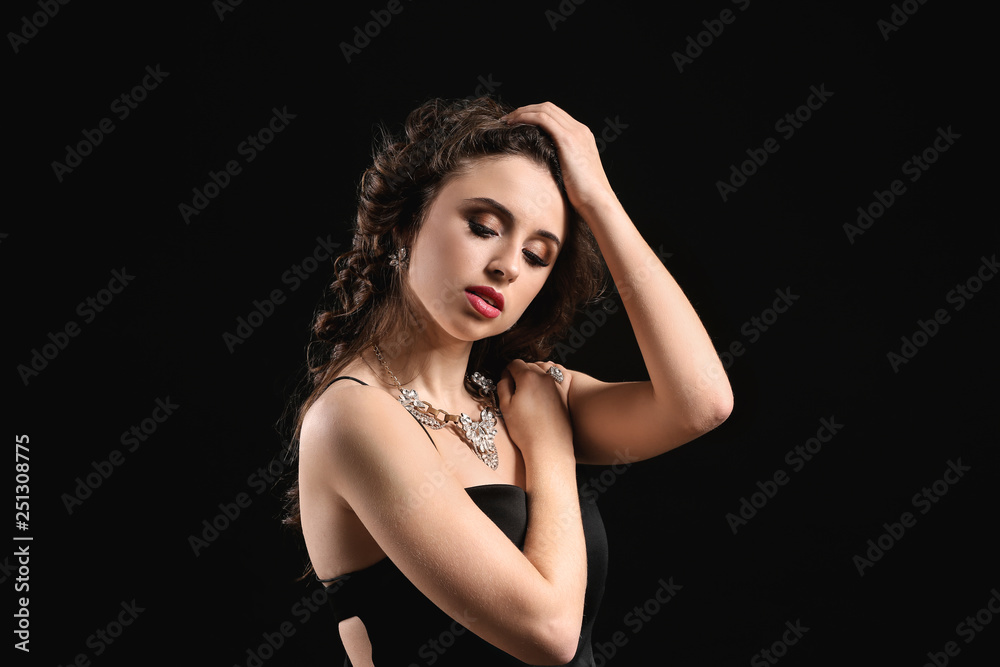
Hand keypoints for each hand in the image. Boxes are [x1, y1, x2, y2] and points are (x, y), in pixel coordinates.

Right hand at [495, 359, 573, 461]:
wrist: (548, 447)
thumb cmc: (526, 431)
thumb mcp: (505, 407)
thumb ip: (503, 386)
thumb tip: (505, 377)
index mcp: (528, 377)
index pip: (514, 363)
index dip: (507, 371)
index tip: (505, 380)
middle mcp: (544, 377)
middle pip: (529, 365)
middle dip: (520, 373)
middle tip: (515, 389)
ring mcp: (557, 384)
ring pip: (544, 368)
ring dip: (536, 373)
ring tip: (530, 388)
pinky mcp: (566, 394)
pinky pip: (562, 375)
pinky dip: (554, 375)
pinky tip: (548, 383)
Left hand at [501, 101, 616, 214]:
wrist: (597, 200)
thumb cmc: (584, 195)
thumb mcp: (572, 175)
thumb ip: (561, 165)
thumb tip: (544, 169)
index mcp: (582, 136)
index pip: (555, 115)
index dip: (534, 115)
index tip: (518, 123)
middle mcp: (580, 130)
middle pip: (549, 107)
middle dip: (526, 110)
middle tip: (508, 119)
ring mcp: (575, 132)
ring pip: (544, 109)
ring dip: (522, 112)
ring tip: (507, 121)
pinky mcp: (567, 139)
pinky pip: (543, 119)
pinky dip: (526, 117)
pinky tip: (513, 124)